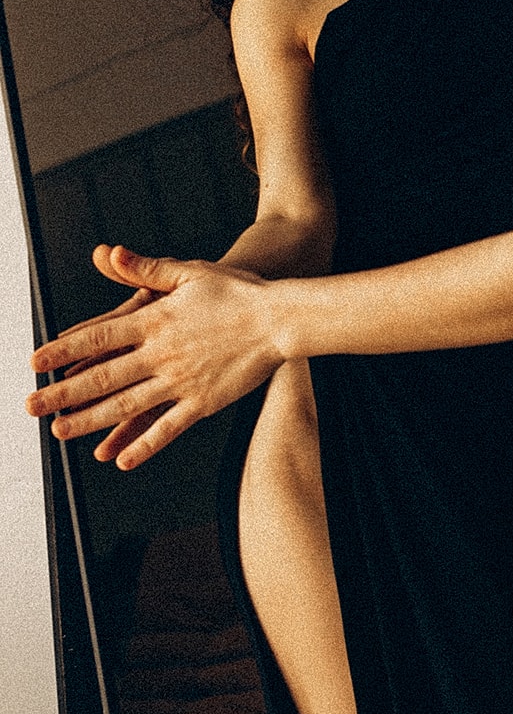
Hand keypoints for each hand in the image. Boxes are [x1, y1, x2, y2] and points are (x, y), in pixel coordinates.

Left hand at [27, 245, 286, 469]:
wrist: (281, 318)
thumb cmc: (238, 291)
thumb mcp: (190, 271)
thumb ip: (146, 269)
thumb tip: (110, 254)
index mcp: (156, 320)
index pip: (98, 337)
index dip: (64, 350)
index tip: (36, 361)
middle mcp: (162, 354)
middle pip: (102, 377)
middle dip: (62, 393)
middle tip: (31, 405)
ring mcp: (181, 382)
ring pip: (126, 406)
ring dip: (90, 421)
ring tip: (60, 431)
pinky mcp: (203, 402)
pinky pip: (167, 429)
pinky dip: (143, 445)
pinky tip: (122, 459)